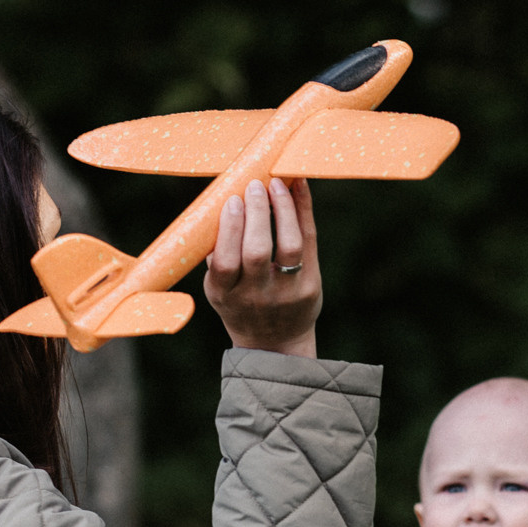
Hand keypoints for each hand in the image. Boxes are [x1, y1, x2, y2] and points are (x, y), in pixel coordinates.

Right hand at [204, 174, 321, 357]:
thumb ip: (217, 255)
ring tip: (277, 183)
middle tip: (255, 185)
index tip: (232, 200)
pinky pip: (309, 241)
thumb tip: (220, 204)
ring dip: (284, 209)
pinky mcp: (310, 285)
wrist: (275, 342)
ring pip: (290, 245)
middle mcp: (256, 296)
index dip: (230, 230)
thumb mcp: (219, 289)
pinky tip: (298, 187)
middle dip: (257, 213)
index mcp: (225, 295)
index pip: (227, 262)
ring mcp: (287, 292)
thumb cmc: (240, 303)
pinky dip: (303, 210)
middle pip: (258, 252)